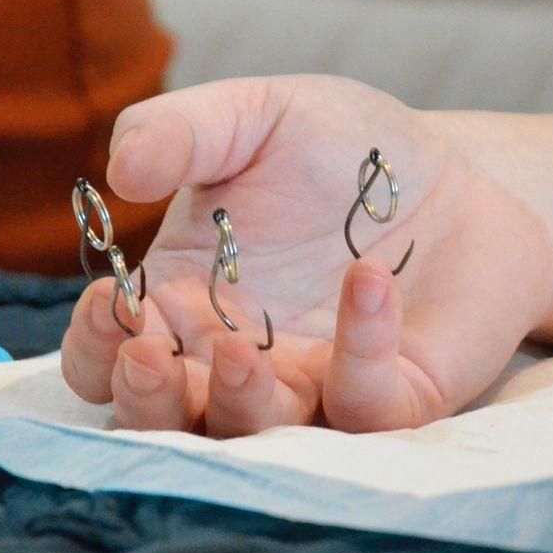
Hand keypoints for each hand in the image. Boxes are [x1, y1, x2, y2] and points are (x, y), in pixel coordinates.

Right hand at [59, 76, 552, 435]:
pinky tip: (367, 279)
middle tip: (149, 353)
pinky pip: (364, 406)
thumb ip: (179, 132)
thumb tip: (117, 173)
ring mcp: (313, 388)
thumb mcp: (252, 117)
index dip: (95, 345)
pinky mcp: (392, 397)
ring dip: (235, 403)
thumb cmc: (340, 152)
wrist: (457, 172)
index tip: (109, 303)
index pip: (106, 356)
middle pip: (163, 419)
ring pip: (255, 436)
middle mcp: (234, 362)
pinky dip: (361, 352)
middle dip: (145, 399)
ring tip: (236, 351)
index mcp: (180, 304)